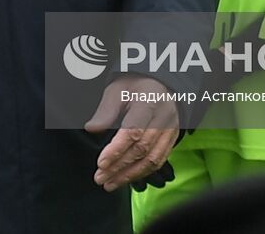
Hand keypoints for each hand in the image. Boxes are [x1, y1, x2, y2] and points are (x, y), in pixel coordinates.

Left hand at [85, 75, 179, 192]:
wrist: (161, 82)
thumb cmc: (136, 85)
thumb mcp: (117, 89)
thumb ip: (105, 110)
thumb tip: (91, 129)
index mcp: (149, 102)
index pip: (133, 131)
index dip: (116, 150)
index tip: (101, 163)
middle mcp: (163, 118)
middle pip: (142, 149)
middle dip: (119, 166)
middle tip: (100, 177)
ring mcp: (170, 130)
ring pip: (152, 159)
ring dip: (130, 175)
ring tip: (110, 183)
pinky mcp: (172, 138)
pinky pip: (160, 160)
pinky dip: (143, 172)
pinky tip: (127, 178)